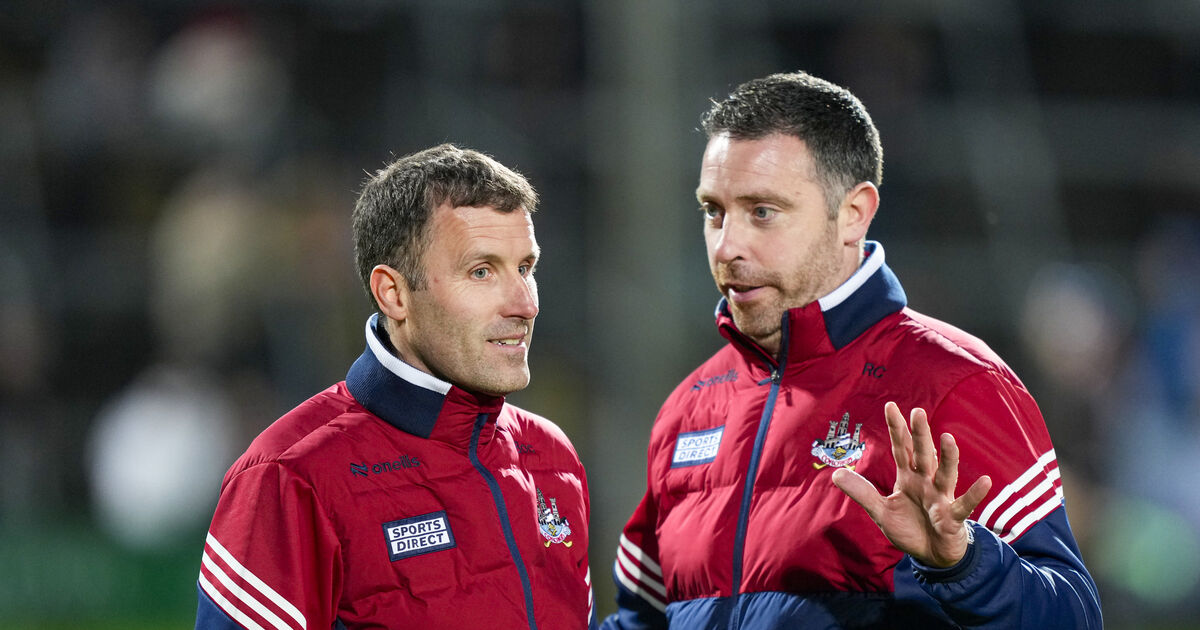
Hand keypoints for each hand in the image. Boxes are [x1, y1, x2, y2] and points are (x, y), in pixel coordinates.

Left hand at [831, 402, 991, 567]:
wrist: (932, 555)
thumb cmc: (910, 528)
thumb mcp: (880, 511)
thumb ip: (861, 492)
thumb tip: (835, 473)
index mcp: (908, 478)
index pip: (900, 449)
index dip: (896, 429)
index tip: (890, 405)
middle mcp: (926, 482)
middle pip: (922, 455)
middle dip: (920, 435)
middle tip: (917, 412)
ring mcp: (941, 498)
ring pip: (945, 474)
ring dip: (948, 457)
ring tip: (948, 439)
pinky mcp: (952, 517)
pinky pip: (964, 505)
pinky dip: (974, 494)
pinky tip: (985, 481)